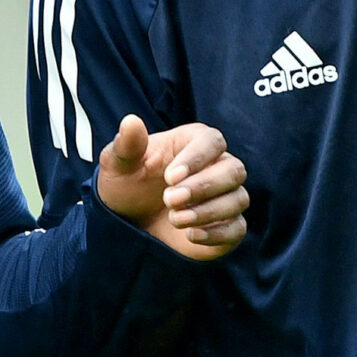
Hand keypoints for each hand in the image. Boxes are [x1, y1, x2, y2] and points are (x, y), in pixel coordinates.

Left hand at [94, 117, 248, 258]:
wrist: (128, 220)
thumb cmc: (127, 183)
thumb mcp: (118, 164)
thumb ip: (126, 145)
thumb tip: (130, 121)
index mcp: (194, 142)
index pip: (212, 142)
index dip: (196, 158)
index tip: (170, 177)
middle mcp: (217, 166)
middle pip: (233, 170)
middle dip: (203, 187)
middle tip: (169, 200)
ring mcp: (225, 196)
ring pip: (238, 199)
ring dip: (208, 211)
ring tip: (174, 219)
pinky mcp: (226, 225)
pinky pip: (237, 228)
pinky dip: (217, 234)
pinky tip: (191, 235)